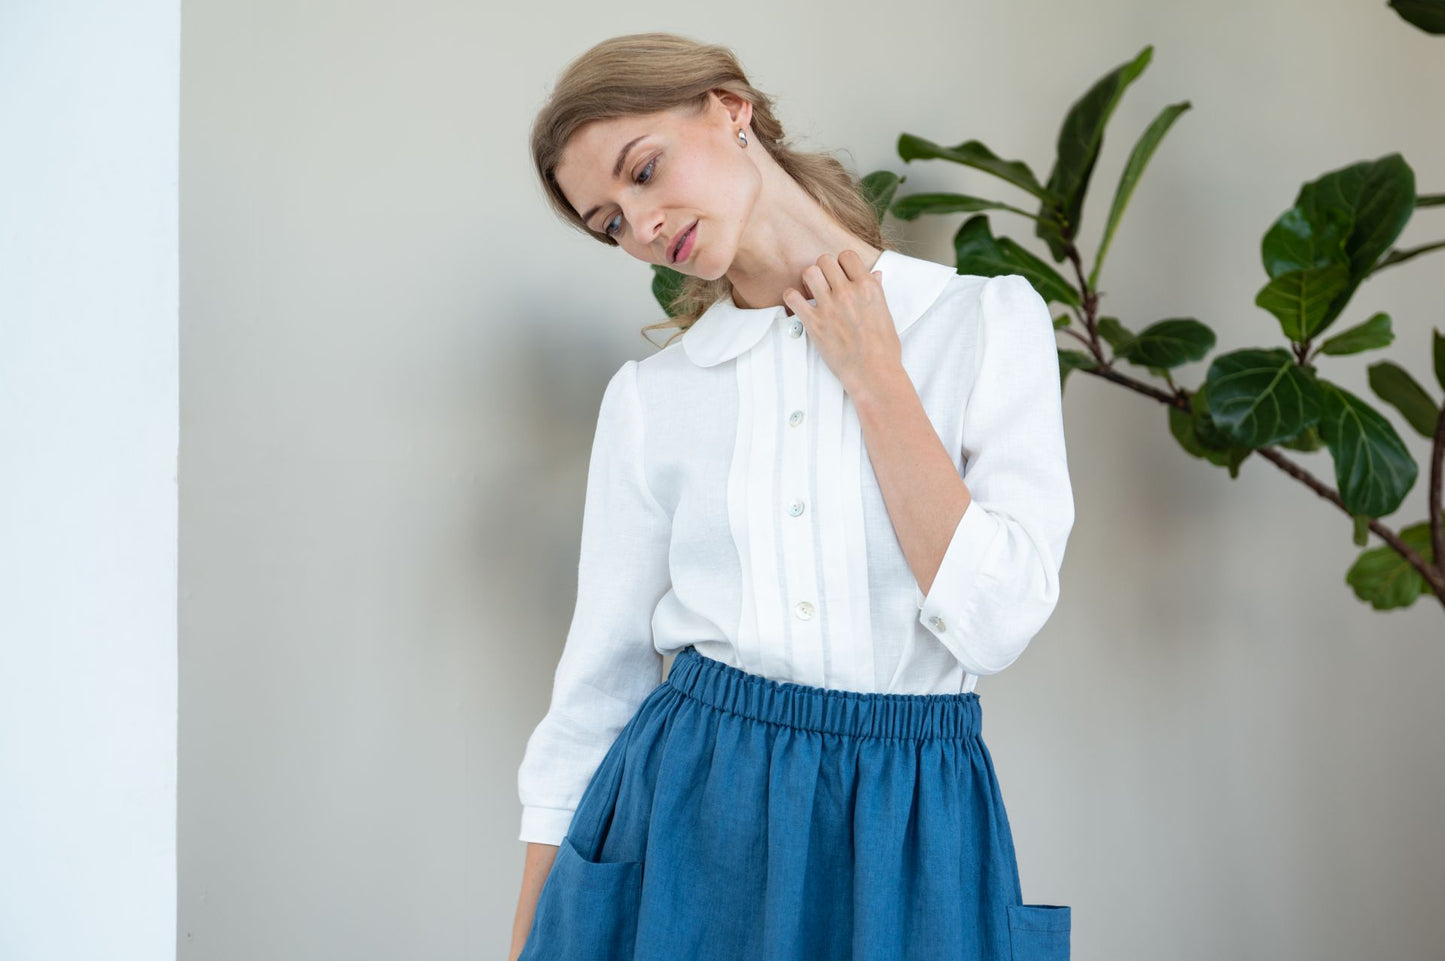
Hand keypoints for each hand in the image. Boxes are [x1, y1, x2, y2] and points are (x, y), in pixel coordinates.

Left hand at [782, 249, 900, 396]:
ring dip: (809, 281)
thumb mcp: (886, 314)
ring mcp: (830, 307)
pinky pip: (792, 297)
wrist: (874, 374)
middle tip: (825, 284)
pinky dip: (791, 298)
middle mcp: (848, 292)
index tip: (841, 275)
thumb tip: (875, 274)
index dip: (842, 263)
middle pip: (825, 260)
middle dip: (824, 270)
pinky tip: (798, 304)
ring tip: (813, 292)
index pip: (847, 255)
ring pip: (809, 272)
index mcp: (868, 287)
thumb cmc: (884, 349)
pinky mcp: (814, 323)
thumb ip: (877, 291)